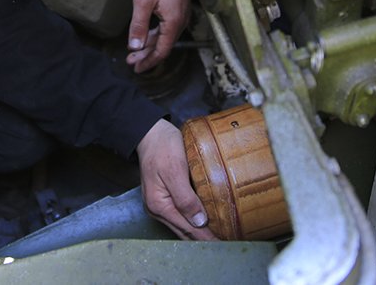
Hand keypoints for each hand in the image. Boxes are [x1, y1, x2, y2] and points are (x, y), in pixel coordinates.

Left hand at [127, 0, 190, 73]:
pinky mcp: (178, 7)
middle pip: (163, 45)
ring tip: (135, 51)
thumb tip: (135, 46)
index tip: (137, 69)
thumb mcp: (143, 1)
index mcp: (173, 23)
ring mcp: (180, 14)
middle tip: (131, 62)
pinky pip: (167, 27)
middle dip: (147, 55)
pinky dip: (155, 34)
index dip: (149, 62)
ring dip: (150, 44)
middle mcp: (180, 21)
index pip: (161, 50)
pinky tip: (145, 35)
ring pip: (164, 36)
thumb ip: (139, 25)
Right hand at [136, 119, 215, 240]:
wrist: (149, 132)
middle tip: (225, 244)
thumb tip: (199, 222)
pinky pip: (180, 215)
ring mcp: (159, 204)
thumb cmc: (162, 147)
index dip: (206, 238)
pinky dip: (192, 220)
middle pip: (184, 231)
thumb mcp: (175, 170)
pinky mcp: (164, 197)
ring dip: (199, 231)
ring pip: (182, 225)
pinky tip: (205, 221)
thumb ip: (185, 198)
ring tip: (218, 236)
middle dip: (203, 239)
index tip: (223, 244)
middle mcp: (157, 209)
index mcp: (159, 205)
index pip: (187, 228)